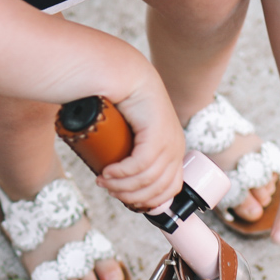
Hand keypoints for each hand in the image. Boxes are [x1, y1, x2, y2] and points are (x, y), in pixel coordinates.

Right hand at [95, 83, 184, 212]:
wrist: (129, 77)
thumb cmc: (127, 109)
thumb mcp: (134, 139)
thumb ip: (133, 158)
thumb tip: (118, 183)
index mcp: (174, 152)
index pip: (169, 190)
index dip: (147, 201)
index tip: (124, 199)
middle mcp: (176, 149)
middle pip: (157, 189)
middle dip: (129, 196)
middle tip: (108, 189)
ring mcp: (170, 142)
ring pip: (147, 179)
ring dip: (122, 185)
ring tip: (103, 180)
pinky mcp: (158, 135)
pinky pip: (141, 165)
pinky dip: (123, 173)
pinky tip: (108, 172)